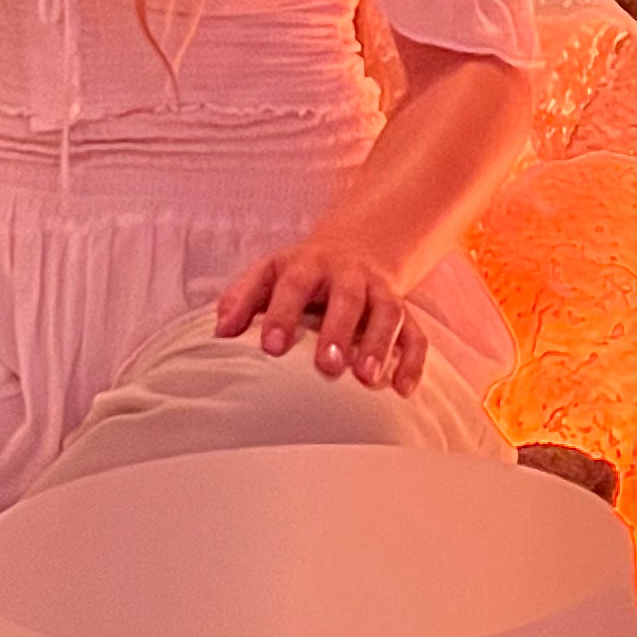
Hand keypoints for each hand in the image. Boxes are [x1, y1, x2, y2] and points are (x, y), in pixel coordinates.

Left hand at [213, 237, 427, 394]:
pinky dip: (413, 361)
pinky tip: (403, 389)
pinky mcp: (404, 311)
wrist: (357, 247)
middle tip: (327, 366)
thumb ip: (242, 298)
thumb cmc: (301, 274)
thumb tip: (220, 333)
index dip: (282, 314)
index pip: (294, 284)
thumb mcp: (269, 273)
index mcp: (309, 264)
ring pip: (388, 313)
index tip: (271, 348)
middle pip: (347, 297)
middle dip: (339, 330)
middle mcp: (348, 274)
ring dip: (380, 344)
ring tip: (368, 378)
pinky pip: (416, 334)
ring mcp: (380, 291)